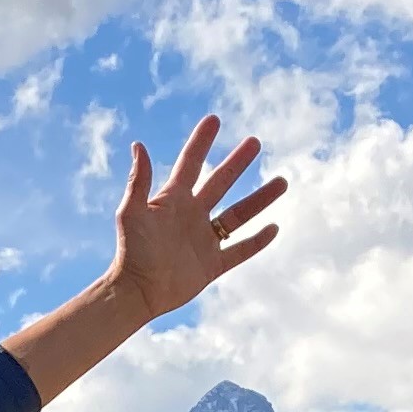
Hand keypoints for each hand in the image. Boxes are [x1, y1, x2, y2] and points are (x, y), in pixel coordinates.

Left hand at [106, 115, 283, 319]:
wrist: (137, 292)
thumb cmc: (130, 250)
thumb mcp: (131, 212)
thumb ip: (138, 180)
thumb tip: (139, 145)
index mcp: (173, 199)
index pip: (191, 163)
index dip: (201, 142)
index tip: (214, 120)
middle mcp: (192, 215)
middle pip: (221, 182)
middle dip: (237, 162)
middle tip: (255, 142)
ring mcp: (204, 239)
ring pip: (238, 215)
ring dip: (260, 199)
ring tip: (282, 182)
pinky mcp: (212, 264)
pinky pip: (240, 250)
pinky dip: (257, 241)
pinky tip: (274, 228)